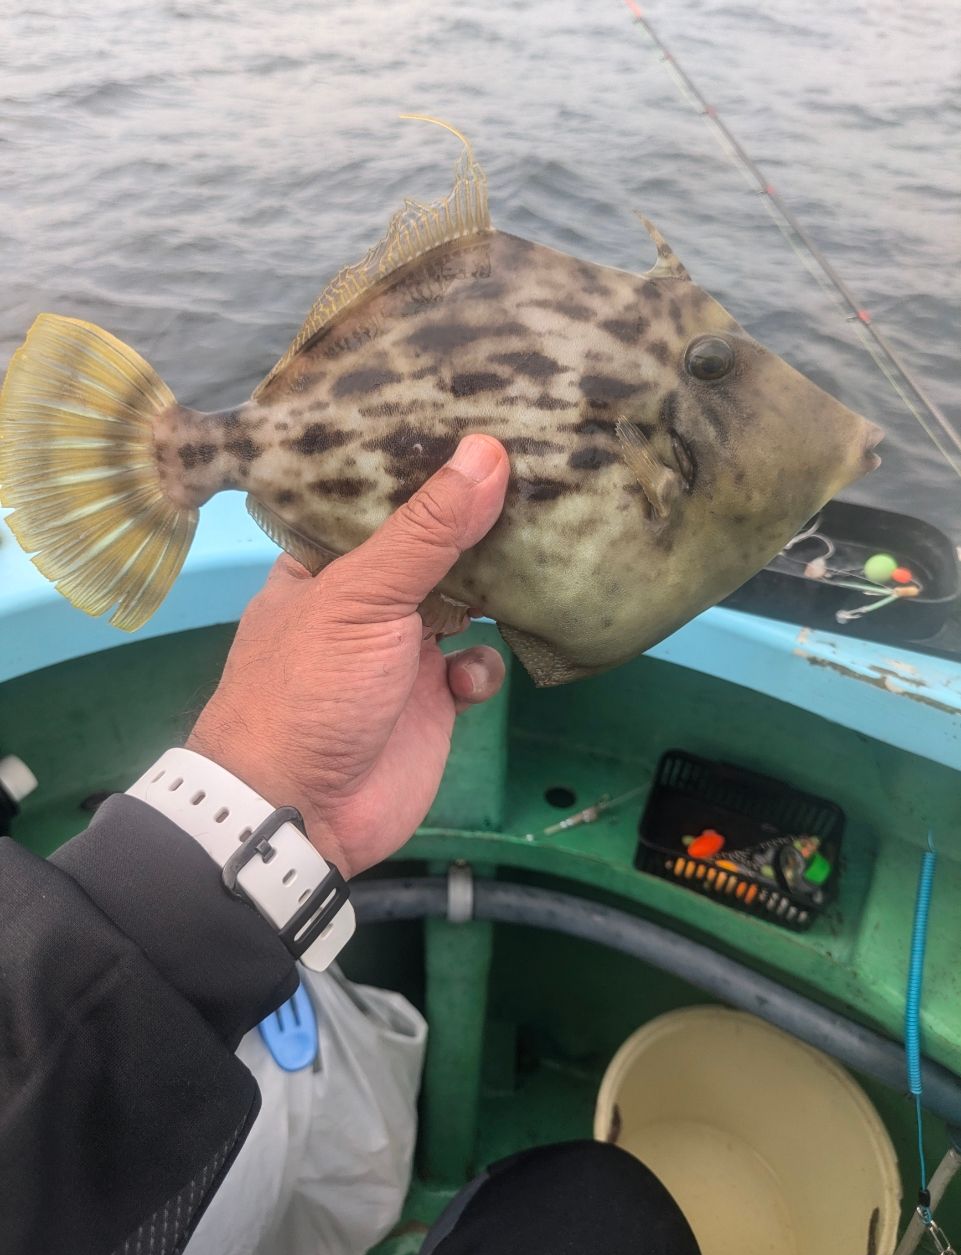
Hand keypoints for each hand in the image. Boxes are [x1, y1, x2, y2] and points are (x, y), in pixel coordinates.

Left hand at [187, 434, 509, 876]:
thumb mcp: (362, 597)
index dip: (426, 465)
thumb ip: (426, 531)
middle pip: (432, 547)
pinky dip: (482, 667)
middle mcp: (365, 599)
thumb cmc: (311, 688)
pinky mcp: (433, 700)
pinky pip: (475, 665)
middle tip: (541, 474)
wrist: (303, 814)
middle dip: (477, 523)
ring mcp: (401, 651)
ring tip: (539, 555)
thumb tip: (487, 450)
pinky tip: (472, 676)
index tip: (483, 421)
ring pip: (464, 602)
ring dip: (496, 590)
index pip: (379, 498)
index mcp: (326, 563)